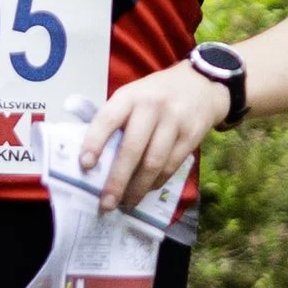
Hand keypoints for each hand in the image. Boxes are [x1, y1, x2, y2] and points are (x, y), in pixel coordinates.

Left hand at [79, 62, 226, 212]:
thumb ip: (116, 119)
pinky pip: (171, 166)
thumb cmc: (157, 94)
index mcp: (130, 96)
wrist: (202, 84)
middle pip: (132, 149)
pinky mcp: (191, 136)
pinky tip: (147, 190)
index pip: (108, 119)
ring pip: (153, 163)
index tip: (85, 165)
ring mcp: (174, 122)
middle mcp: (152, 107)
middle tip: (106, 204)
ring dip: (138, 188)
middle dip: (117, 180)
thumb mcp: (134, 95)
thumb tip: (95, 159)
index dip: (95, 142)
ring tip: (126, 203)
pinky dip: (156, 182)